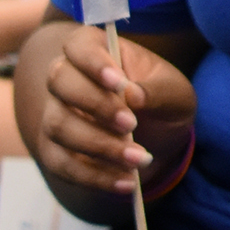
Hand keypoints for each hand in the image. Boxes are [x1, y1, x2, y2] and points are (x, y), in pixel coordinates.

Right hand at [34, 24, 198, 197]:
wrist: (159, 135)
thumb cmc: (162, 99)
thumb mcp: (175, 92)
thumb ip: (157, 90)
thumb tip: (132, 95)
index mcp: (94, 50)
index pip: (78, 46)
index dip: (93, 62)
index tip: (119, 82)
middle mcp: (67, 78)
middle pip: (59, 81)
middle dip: (95, 104)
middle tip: (131, 124)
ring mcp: (56, 114)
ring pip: (58, 125)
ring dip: (98, 145)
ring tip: (139, 158)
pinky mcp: (55, 150)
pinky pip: (61, 164)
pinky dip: (93, 177)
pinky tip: (126, 183)